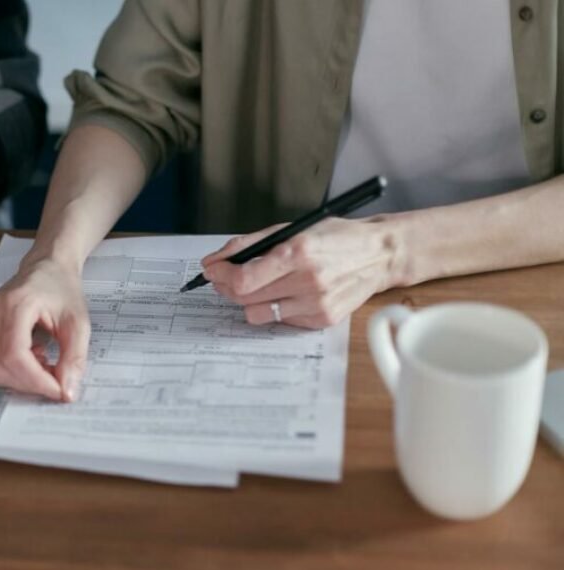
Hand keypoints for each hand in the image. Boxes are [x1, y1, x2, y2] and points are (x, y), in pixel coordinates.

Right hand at [0, 258, 90, 401]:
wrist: (47, 268)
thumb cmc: (62, 289)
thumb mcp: (79, 323)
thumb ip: (74, 358)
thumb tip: (66, 392)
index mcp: (16, 304)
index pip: (15, 356)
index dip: (36, 381)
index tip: (58, 390)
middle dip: (29, 383)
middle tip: (54, 377)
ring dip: (16, 379)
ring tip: (40, 363)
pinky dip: (7, 371)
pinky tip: (28, 357)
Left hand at [201, 217, 401, 327]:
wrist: (379, 255)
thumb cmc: (334, 238)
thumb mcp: (291, 229)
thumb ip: (249, 244)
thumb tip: (215, 260)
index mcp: (297, 253)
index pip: (242, 279)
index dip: (219, 276)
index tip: (211, 270)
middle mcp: (307, 281)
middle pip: (245, 298)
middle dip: (226, 287)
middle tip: (224, 277)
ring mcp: (316, 304)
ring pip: (258, 314)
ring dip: (249, 300)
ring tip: (257, 286)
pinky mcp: (322, 319)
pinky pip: (280, 320)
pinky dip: (275, 307)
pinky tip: (286, 293)